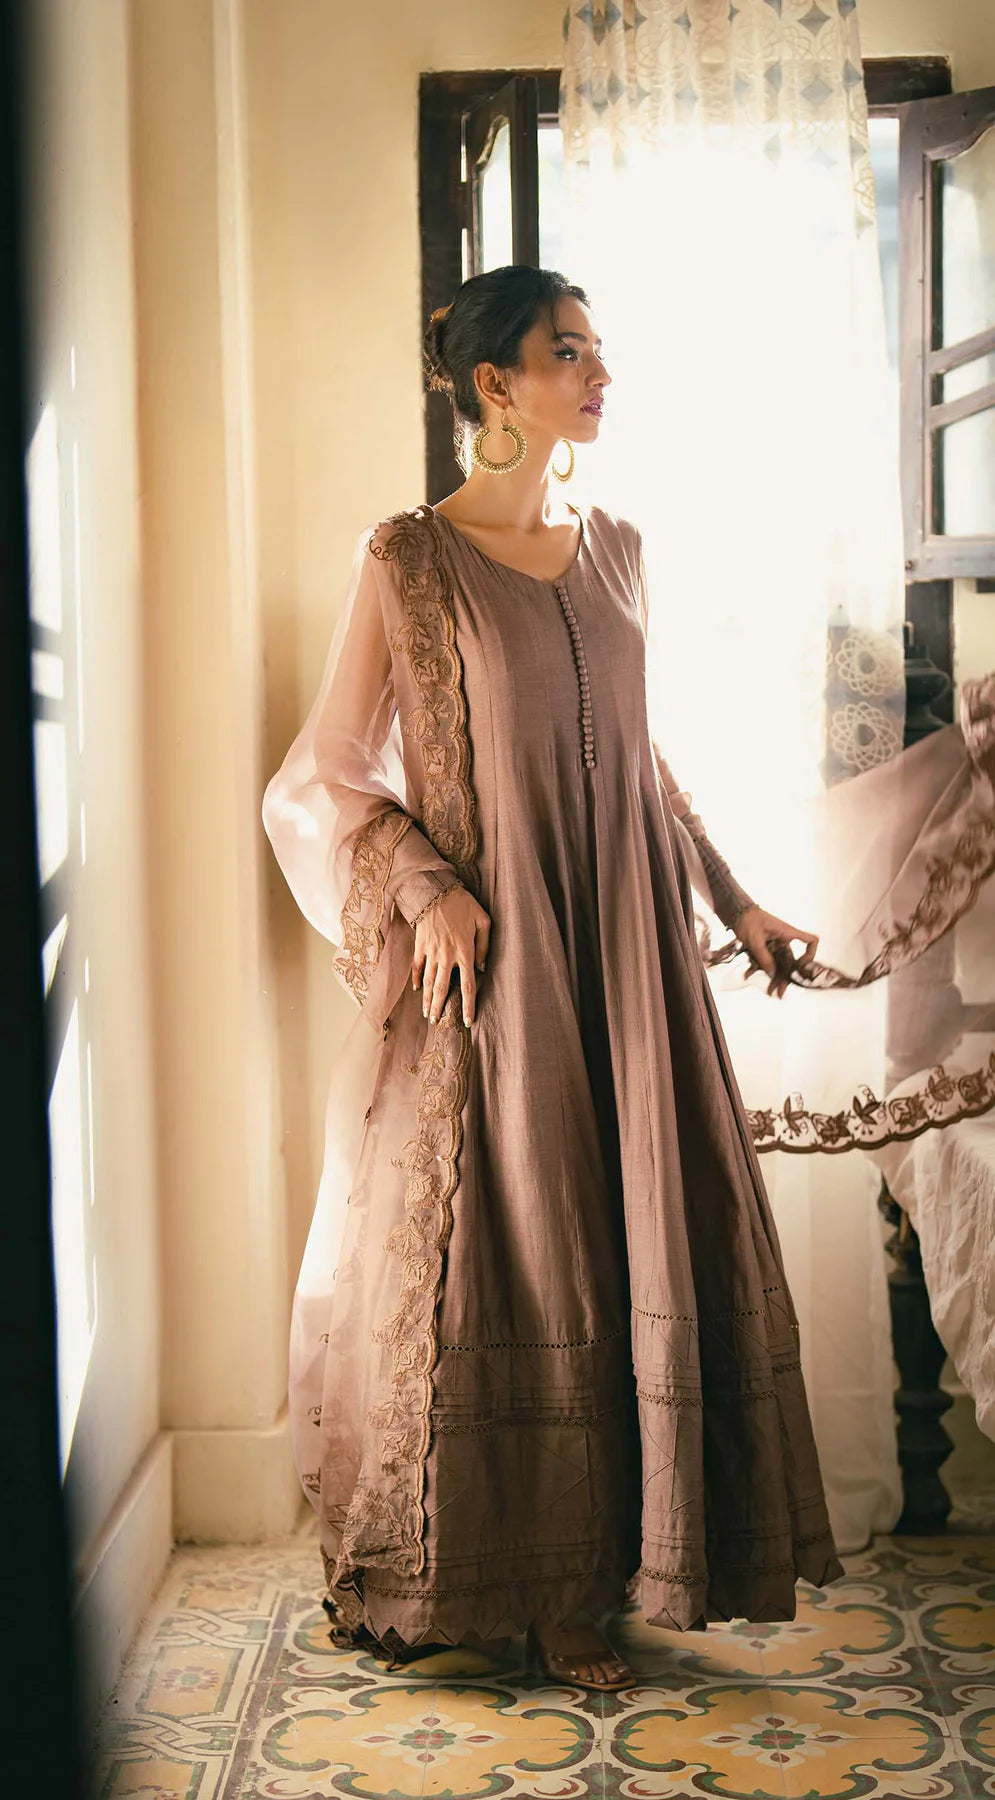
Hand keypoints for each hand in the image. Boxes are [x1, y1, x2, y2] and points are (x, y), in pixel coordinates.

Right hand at [412, 885, 491, 1026]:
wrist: (437, 890)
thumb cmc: (464, 904)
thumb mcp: (483, 921)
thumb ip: (485, 946)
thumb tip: (482, 968)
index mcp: (465, 952)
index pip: (468, 986)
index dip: (468, 1006)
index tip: (468, 1021)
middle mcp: (447, 956)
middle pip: (443, 989)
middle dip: (440, 1008)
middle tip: (437, 1023)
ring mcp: (431, 951)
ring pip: (429, 982)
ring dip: (428, 999)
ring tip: (427, 1014)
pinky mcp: (420, 945)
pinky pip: (418, 967)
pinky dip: (418, 979)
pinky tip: (418, 990)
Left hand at [733, 904, 817, 999]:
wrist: (735, 912)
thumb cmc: (747, 920)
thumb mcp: (755, 940)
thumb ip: (764, 957)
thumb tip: (772, 973)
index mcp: (787, 933)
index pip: (810, 941)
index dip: (811, 954)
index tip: (802, 966)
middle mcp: (784, 940)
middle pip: (790, 961)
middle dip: (785, 977)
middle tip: (780, 992)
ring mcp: (775, 944)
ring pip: (777, 964)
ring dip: (772, 977)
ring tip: (768, 991)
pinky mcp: (765, 948)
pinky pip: (766, 961)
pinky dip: (758, 968)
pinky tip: (748, 974)